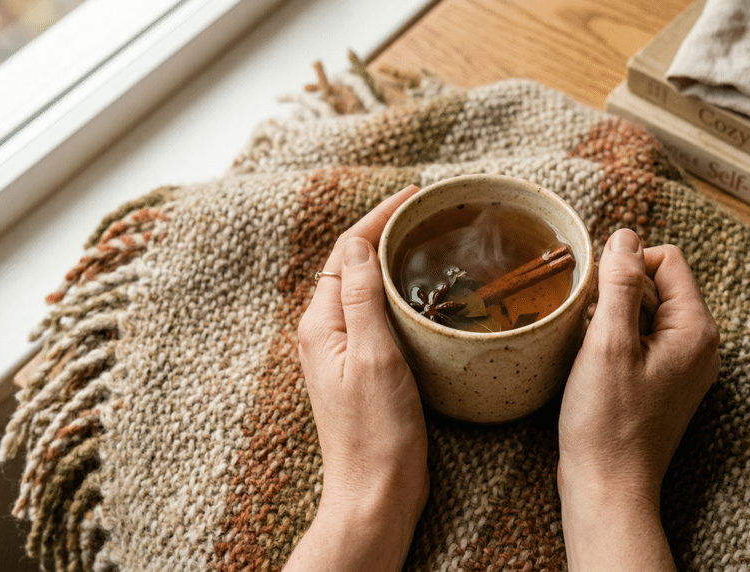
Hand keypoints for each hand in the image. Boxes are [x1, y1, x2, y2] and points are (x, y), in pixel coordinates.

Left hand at [286, 184, 426, 571]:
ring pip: (366, 289)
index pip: (346, 251)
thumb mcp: (373, 356)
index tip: (413, 197)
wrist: (376, 491)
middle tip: (426, 214)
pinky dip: (399, 293)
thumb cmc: (376, 432)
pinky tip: (425, 294)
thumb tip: (359, 242)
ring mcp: (345, 352)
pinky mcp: (365, 370)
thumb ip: (362, 297)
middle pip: (353, 265)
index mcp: (322, 324)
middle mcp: (327, 333)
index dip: (377, 219)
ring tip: (428, 242)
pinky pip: (378, 315)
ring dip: (392, 261)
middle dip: (385, 233)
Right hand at [558, 229, 720, 570]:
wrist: (608, 489)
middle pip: (658, 285)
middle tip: (588, 325)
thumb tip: (625, 236)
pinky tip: (593, 364)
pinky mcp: (662, 383)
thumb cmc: (607, 423)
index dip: (628, 265)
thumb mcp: (609, 344)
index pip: (668, 260)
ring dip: (614, 317)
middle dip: (619, 292)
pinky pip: (641, 341)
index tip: (595, 294)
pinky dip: (615, 341)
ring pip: (646, 313)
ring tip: (589, 348)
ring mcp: (682, 366)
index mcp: (695, 330)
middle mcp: (698, 345)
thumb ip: (621, 284)